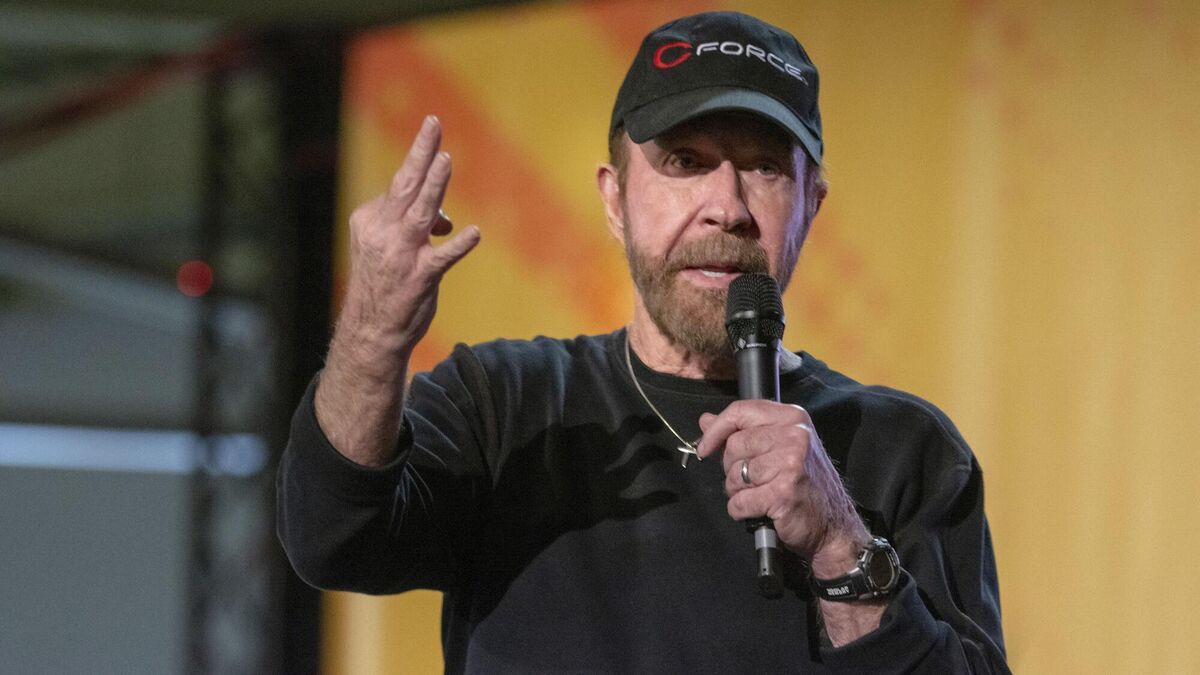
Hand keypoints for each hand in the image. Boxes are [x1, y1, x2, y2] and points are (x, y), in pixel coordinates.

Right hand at [341, 115, 479, 356]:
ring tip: (446, 159)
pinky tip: (473, 234)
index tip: (439, 170)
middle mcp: (382, 233)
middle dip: (421, 150)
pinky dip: (459, 244)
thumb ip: (417, 226)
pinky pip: (443, 257)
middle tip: (434, 122)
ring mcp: (400, 254)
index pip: (401, 190)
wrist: (372, 332)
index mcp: (369, 220)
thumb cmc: (384, 285)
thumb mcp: (389, 248)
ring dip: (435, 185)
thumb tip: (446, 220)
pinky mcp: (420, 277)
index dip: (427, 183)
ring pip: (419, 212)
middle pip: (405, 184)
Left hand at [695, 401, 869, 571]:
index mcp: (792, 418)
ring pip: (734, 474)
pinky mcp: (783, 493)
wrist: (833, 526)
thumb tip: (706, 420)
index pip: (740, 410)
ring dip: (738, 491)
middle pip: (733, 445)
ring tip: (760, 494)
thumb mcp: (778, 448)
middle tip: (753, 480)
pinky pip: (739, 501)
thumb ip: (741, 431)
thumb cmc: (804, 486)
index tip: (705, 448)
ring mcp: (790, 463)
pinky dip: (741, 511)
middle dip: (732, 468)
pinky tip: (759, 510)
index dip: (716, 430)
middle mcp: (794, 436)